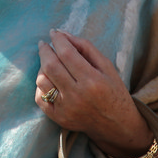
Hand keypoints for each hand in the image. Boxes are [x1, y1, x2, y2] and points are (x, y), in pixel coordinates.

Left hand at [36, 30, 157, 157]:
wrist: (117, 125)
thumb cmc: (114, 91)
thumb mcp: (107, 66)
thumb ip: (86, 48)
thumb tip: (63, 34)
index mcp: (92, 81)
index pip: (66, 54)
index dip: (57, 40)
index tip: (54, 33)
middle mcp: (77, 95)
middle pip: (51, 66)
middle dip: (45, 50)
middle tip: (45, 44)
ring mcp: (66, 109)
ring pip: (42, 81)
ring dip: (42, 67)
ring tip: (48, 61)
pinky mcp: (58, 118)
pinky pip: (40, 98)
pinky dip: (41, 85)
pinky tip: (48, 79)